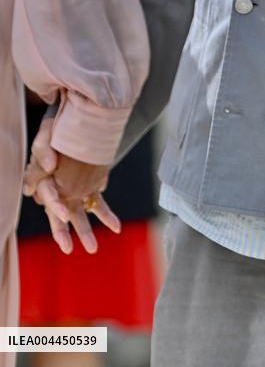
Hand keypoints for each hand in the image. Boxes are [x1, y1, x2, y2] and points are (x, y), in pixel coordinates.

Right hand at [23, 114, 119, 254]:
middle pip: (57, 213)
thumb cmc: (58, 125)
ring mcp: (73, 189)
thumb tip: (50, 163)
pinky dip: (106, 216)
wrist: (79, 119)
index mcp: (42, 177)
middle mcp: (56, 188)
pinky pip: (97, 204)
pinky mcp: (89, 186)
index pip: (47, 195)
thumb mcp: (48, 130)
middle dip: (63, 232)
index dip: (55, 205)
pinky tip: (116, 227)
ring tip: (93, 248)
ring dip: (85, 231)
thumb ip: (44, 145)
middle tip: (69, 248)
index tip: (63, 214)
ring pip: (78, 213)